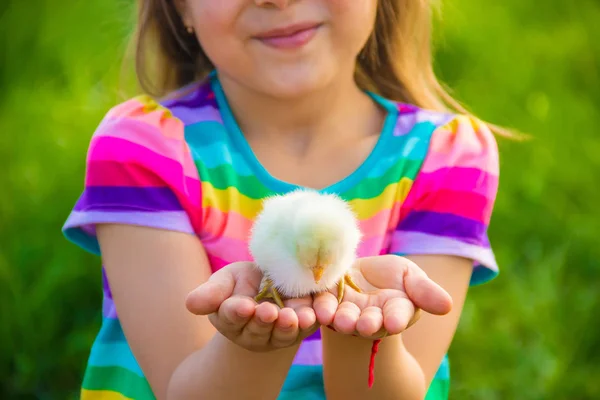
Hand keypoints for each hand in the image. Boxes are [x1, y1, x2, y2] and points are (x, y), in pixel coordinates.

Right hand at [185, 262, 318, 351]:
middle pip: (258, 329)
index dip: (237, 312)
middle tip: (269, 312)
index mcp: (231, 318)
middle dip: (264, 321)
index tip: (242, 306)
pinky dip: (310, 322)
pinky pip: (306, 327)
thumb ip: (211, 293)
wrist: (272, 280)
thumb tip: (190, 304)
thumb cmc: (242, 282)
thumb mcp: (225, 282)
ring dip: (288, 326)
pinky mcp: (302, 327)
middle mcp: (254, 331)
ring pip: (282, 333)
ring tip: (292, 317)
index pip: (231, 317)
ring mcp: (279, 332)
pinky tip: (312, 316)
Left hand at [313, 255, 452, 338]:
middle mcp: (370, 316)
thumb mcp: (410, 276)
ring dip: (341, 319)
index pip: (397, 315)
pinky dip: (318, 309)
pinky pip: (320, 307)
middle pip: (369, 321)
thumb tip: (447, 305)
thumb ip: (424, 291)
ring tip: (338, 319)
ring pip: (344, 317)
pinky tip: (317, 309)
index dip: (396, 318)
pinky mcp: (325, 301)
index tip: (395, 322)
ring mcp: (346, 310)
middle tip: (363, 325)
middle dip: (366, 323)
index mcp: (395, 311)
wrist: (360, 272)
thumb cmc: (391, 276)